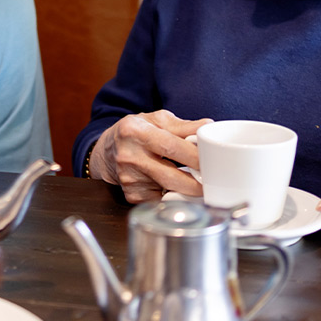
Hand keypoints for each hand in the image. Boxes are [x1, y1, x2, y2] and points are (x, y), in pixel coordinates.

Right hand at [88, 111, 211, 202]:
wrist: (108, 150)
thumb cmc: (136, 132)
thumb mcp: (156, 120)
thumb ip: (183, 125)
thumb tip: (208, 126)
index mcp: (135, 131)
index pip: (171, 146)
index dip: (194, 156)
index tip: (211, 161)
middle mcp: (129, 156)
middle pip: (170, 176)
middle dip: (196, 182)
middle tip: (212, 181)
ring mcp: (129, 179)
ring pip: (168, 191)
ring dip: (187, 191)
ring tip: (198, 185)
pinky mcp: (131, 195)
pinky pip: (160, 200)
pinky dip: (173, 196)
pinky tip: (176, 189)